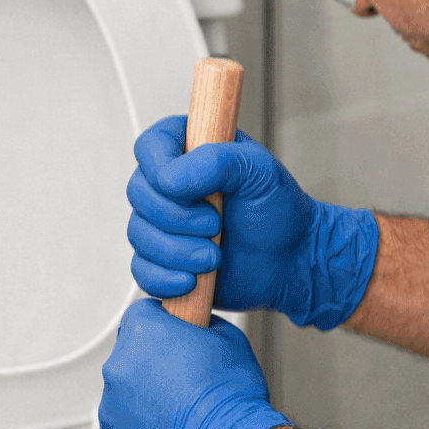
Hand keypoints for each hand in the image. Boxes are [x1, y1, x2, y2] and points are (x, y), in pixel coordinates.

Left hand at [99, 300, 289, 428]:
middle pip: (131, 358)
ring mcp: (111, 407)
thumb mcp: (231, 340)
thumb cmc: (231, 399)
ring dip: (147, 403)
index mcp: (143, 333)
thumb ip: (205, 326)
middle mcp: (118, 366)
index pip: (143, 315)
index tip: (176, 341)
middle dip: (154, 368)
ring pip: (126, 398)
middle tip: (186, 384)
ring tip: (182, 417)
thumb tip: (202, 329)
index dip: (164, 327)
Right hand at [126, 116, 378, 330]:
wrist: (290, 260)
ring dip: (178, 251)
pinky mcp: (164, 261)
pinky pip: (142, 271)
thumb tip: (170, 179)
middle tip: (217, 225)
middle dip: (177, 218)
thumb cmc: (277, 210)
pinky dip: (166, 279)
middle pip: (138, 194)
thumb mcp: (259, 171)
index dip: (161, 171)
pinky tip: (194, 280)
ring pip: (139, 235)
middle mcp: (168, 186)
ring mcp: (162, 224)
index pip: (148, 148)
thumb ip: (217, 161)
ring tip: (215, 257)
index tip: (195, 191)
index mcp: (187, 151)